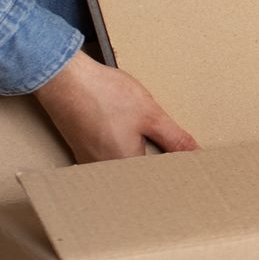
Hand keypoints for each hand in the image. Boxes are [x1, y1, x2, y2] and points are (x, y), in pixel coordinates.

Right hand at [33, 52, 199, 162]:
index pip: (158, 182)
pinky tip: (131, 138)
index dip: (176, 175)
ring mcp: (89, 162)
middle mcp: (104, 172)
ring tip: (156, 147)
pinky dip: (124, 152)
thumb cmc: (104, 93)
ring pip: (124, 169)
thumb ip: (176, 140)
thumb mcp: (151, 115)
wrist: (62, 77)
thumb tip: (197, 156)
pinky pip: (110, 160)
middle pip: (140, 178)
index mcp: (124, 167)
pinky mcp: (82, 151)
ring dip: (141, 160)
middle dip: (159, 169)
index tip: (190, 167)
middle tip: (176, 156)